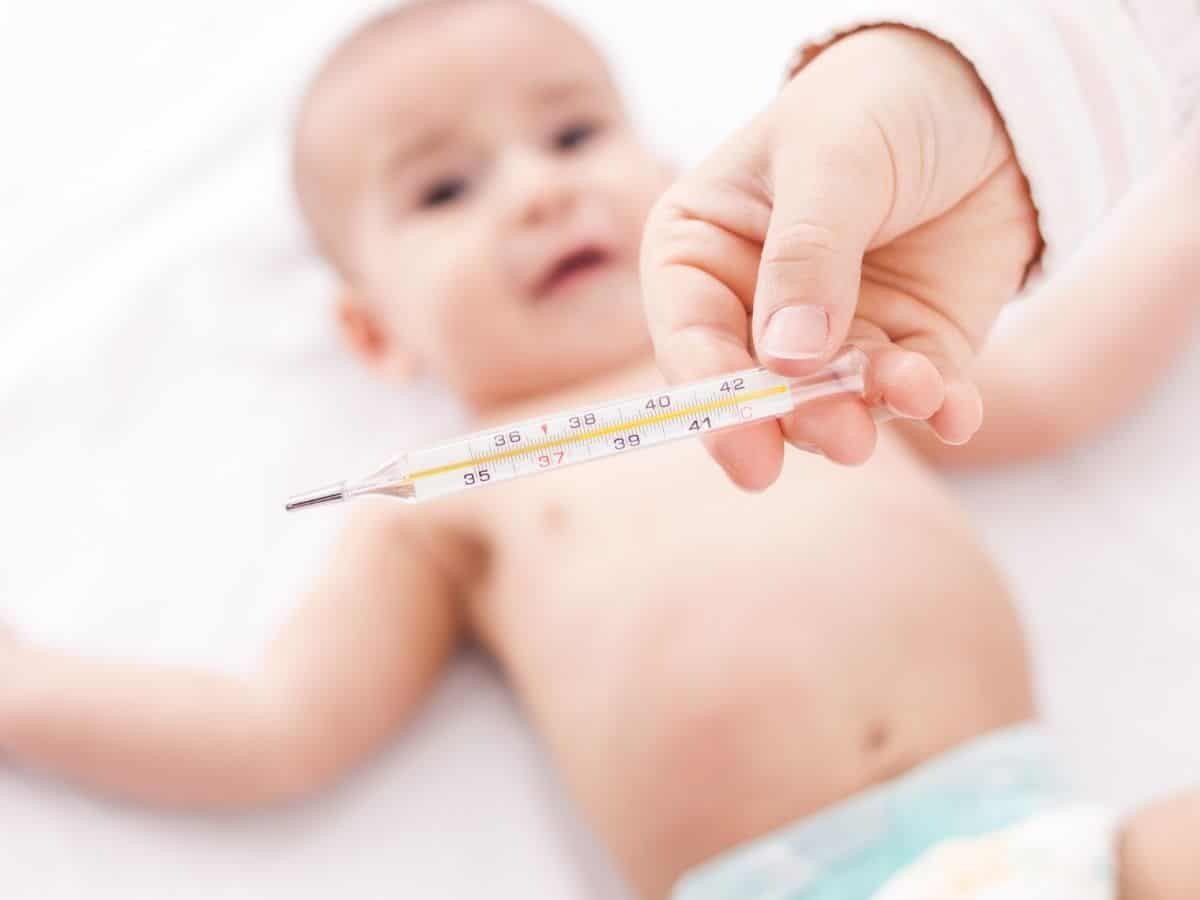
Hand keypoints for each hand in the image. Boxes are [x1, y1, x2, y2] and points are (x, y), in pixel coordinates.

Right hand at [640, 26, 1039, 487]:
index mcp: (701, 251)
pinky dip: (934, 408)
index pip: (689, 335)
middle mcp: (753, 306)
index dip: (712, 395)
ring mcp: (830, 337)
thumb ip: (806, 254)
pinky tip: (954, 408)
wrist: (990, 95)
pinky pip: (911, 399)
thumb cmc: (880, 102)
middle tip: (844, 439)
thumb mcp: (834, 157)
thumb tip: (789, 359)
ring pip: (830, 405)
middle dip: (799, 419)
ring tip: (913, 390)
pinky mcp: (903, 351)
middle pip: (756, 389)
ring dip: (867, 412)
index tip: (747, 449)